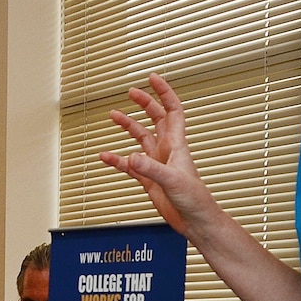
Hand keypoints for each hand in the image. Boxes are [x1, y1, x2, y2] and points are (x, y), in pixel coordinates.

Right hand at [98, 74, 218, 235]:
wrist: (194, 220)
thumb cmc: (195, 199)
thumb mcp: (172, 180)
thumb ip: (150, 168)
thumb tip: (131, 157)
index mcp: (176, 144)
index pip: (172, 110)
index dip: (164, 93)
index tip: (152, 79)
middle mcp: (166, 150)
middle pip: (156, 118)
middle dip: (145, 103)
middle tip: (131, 92)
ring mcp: (157, 163)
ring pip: (141, 138)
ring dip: (129, 126)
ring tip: (114, 116)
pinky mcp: (149, 178)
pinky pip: (130, 164)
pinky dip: (117, 159)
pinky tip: (106, 156)